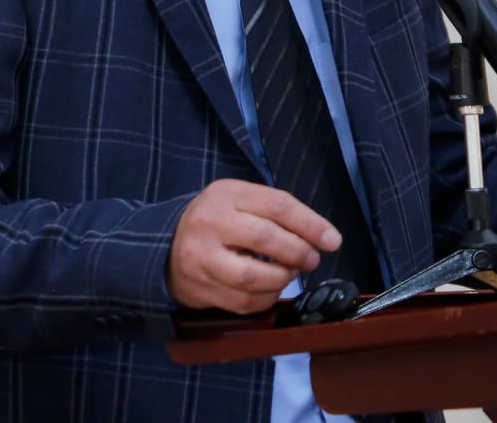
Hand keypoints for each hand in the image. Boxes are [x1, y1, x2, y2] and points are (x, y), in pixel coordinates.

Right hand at [167, 179, 341, 312]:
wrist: (164, 246)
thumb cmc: (215, 220)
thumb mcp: (239, 200)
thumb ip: (274, 211)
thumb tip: (321, 236)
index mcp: (227, 195)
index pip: (277, 205)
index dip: (311, 224)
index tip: (333, 240)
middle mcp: (210, 224)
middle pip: (265, 238)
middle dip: (298, 252)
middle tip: (312, 259)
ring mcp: (201, 258)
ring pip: (253, 276)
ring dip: (282, 279)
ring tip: (290, 273)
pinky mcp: (199, 289)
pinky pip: (242, 302)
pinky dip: (266, 299)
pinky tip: (271, 289)